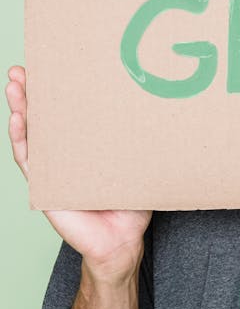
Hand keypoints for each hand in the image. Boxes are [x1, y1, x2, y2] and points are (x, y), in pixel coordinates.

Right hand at [6, 65, 151, 276]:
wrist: (122, 242)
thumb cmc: (131, 205)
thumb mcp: (136, 167)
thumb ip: (137, 144)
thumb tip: (156, 111)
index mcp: (84, 149)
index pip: (66, 115)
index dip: (55, 93)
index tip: (50, 66)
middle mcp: (63, 157)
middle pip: (42, 119)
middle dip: (30, 92)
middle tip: (23, 69)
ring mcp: (51, 171)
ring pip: (30, 135)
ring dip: (19, 109)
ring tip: (14, 85)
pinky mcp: (45, 189)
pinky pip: (29, 162)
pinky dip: (22, 140)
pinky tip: (17, 120)